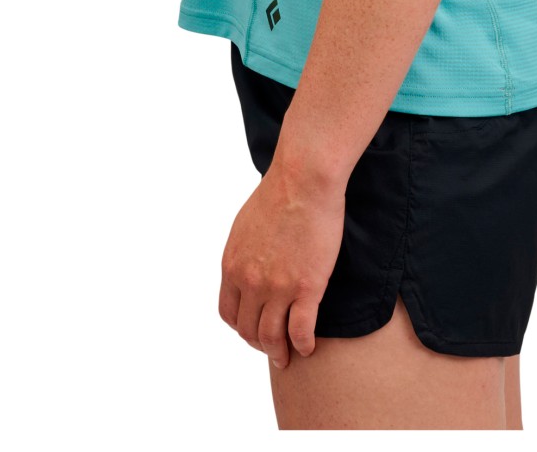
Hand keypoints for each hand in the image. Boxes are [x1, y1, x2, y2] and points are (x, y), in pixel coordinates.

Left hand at [218, 163, 344, 368]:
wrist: (303, 180)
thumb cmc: (279, 193)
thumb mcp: (245, 226)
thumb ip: (244, 253)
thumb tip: (247, 266)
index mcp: (232, 266)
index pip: (229, 313)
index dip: (241, 327)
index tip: (254, 329)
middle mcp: (250, 281)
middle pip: (249, 330)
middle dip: (260, 343)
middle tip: (273, 348)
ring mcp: (278, 287)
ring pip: (272, 337)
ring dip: (279, 352)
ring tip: (288, 356)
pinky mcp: (306, 287)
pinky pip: (300, 331)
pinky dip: (303, 345)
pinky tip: (307, 348)